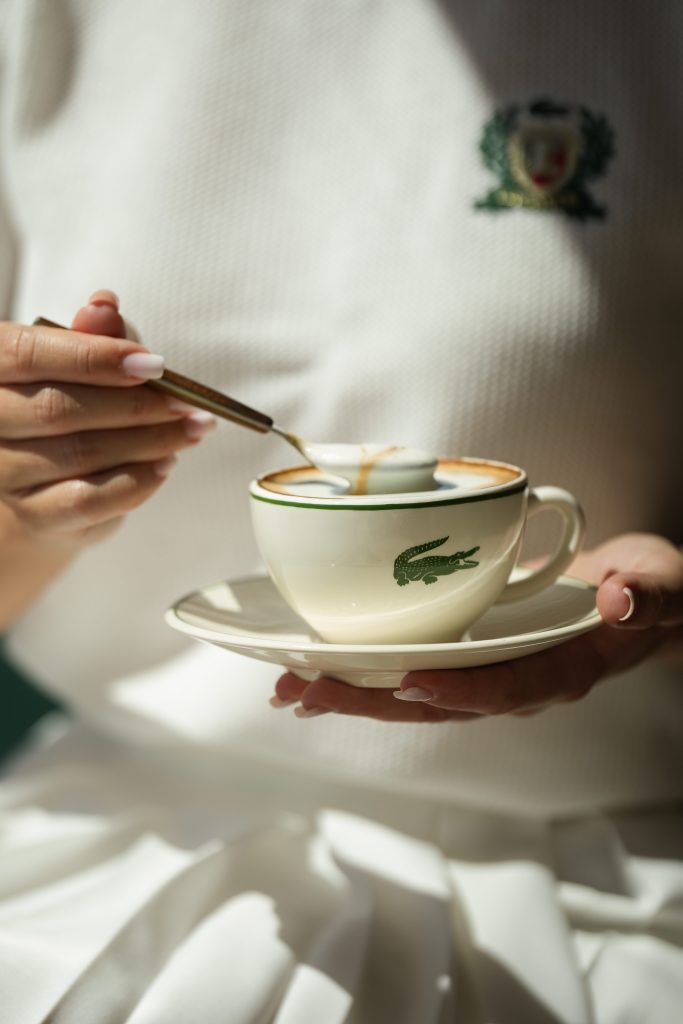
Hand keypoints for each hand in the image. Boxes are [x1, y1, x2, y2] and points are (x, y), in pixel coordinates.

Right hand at [0, 290, 214, 550]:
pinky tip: (166, 465)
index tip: (153, 364)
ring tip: (191, 430)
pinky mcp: (33, 514)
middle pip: (58, 409)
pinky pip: (88, 499)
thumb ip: (92, 335)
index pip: (27, 355)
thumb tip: (104, 304)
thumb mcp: (81, 362)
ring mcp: (3, 473)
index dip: (93, 357)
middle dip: (135, 405)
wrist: (47, 483)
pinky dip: (137, 481)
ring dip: (149, 441)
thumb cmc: (67, 405)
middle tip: (189, 404)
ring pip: (80, 454)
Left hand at [272, 533, 682, 720]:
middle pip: (439, 702)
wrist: (635, 597)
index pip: (508, 687)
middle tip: (308, 692)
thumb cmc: (648, 589)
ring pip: (416, 694)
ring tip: (291, 689)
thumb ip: (647, 593)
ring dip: (354, 692)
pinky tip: (321, 667)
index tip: (411, 680)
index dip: (461, 689)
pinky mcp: (470, 652)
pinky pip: (415, 670)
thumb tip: (621, 597)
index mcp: (562, 670)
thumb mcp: (661, 583)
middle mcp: (517, 680)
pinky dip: (367, 671)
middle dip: (374, 701)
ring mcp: (489, 671)